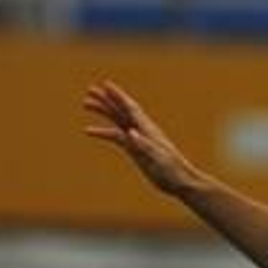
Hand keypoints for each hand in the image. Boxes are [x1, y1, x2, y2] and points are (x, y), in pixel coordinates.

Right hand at [83, 80, 201, 195]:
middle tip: (90, 89)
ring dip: (103, 111)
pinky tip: (90, 131)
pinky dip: (103, 131)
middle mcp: (143, 131)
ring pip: (118, 120)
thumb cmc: (172, 170)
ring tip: (85, 104)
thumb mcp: (158, 158)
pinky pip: (116, 136)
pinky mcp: (136, 150)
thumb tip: (130, 132)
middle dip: (106, 99)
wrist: (181, 182)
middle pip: (122, 110)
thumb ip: (144, 145)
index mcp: (148, 130)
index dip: (118, 96)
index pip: (131, 108)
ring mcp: (139, 140)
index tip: (105, 84)